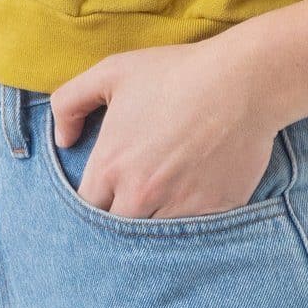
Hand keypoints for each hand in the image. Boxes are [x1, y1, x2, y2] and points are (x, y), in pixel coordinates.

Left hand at [51, 39, 282, 219]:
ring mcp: (179, 207)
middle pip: (116, 229)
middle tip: (135, 196)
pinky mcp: (214, 212)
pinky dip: (190, 221)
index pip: (87, 207)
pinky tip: (194, 199)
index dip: (96, 199)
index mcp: (111, 167)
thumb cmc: (176, 72)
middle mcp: (140, 195)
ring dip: (155, 220)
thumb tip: (63, 141)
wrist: (244, 81)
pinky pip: (193, 232)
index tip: (107, 189)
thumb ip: (69, 103)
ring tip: (165, 199)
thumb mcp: (110, 72)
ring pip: (154, 236)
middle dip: (121, 216)